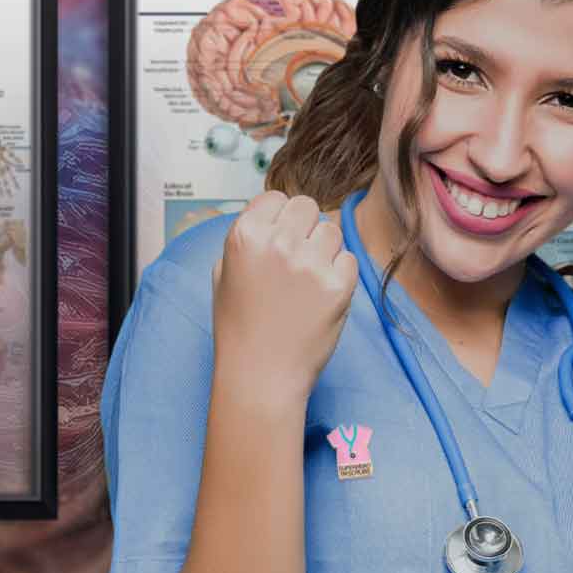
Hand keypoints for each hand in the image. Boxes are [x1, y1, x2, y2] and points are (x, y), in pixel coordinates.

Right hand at [210, 191, 357, 402]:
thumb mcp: (224, 274)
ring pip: (332, 230)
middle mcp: (277, 243)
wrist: (260, 375)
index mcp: (244, 236)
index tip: (279, 237)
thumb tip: (272, 216)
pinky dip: (340, 274)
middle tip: (298, 257)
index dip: (279, 217)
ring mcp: (310, 264)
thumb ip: (247, 239)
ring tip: (308, 281)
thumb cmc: (239, 328)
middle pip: (308, 206)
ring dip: (324, 250)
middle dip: (305, 226)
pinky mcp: (338, 285)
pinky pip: (349, 259)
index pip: (276, 197)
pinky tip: (321, 296)